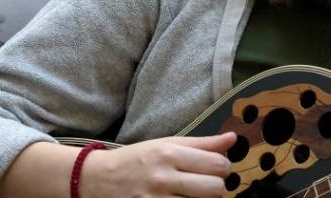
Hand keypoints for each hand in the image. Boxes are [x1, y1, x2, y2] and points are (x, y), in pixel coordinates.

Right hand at [81, 134, 234, 197]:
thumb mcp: (166, 143)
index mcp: (169, 153)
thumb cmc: (137, 159)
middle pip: (215, 189)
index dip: (223, 167)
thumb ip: (202, 143)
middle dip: (217, 187)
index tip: (216, 168)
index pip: (218, 164)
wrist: (98, 179)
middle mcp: (163, 178)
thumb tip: (233, 138)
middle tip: (207, 184)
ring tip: (193, 193)